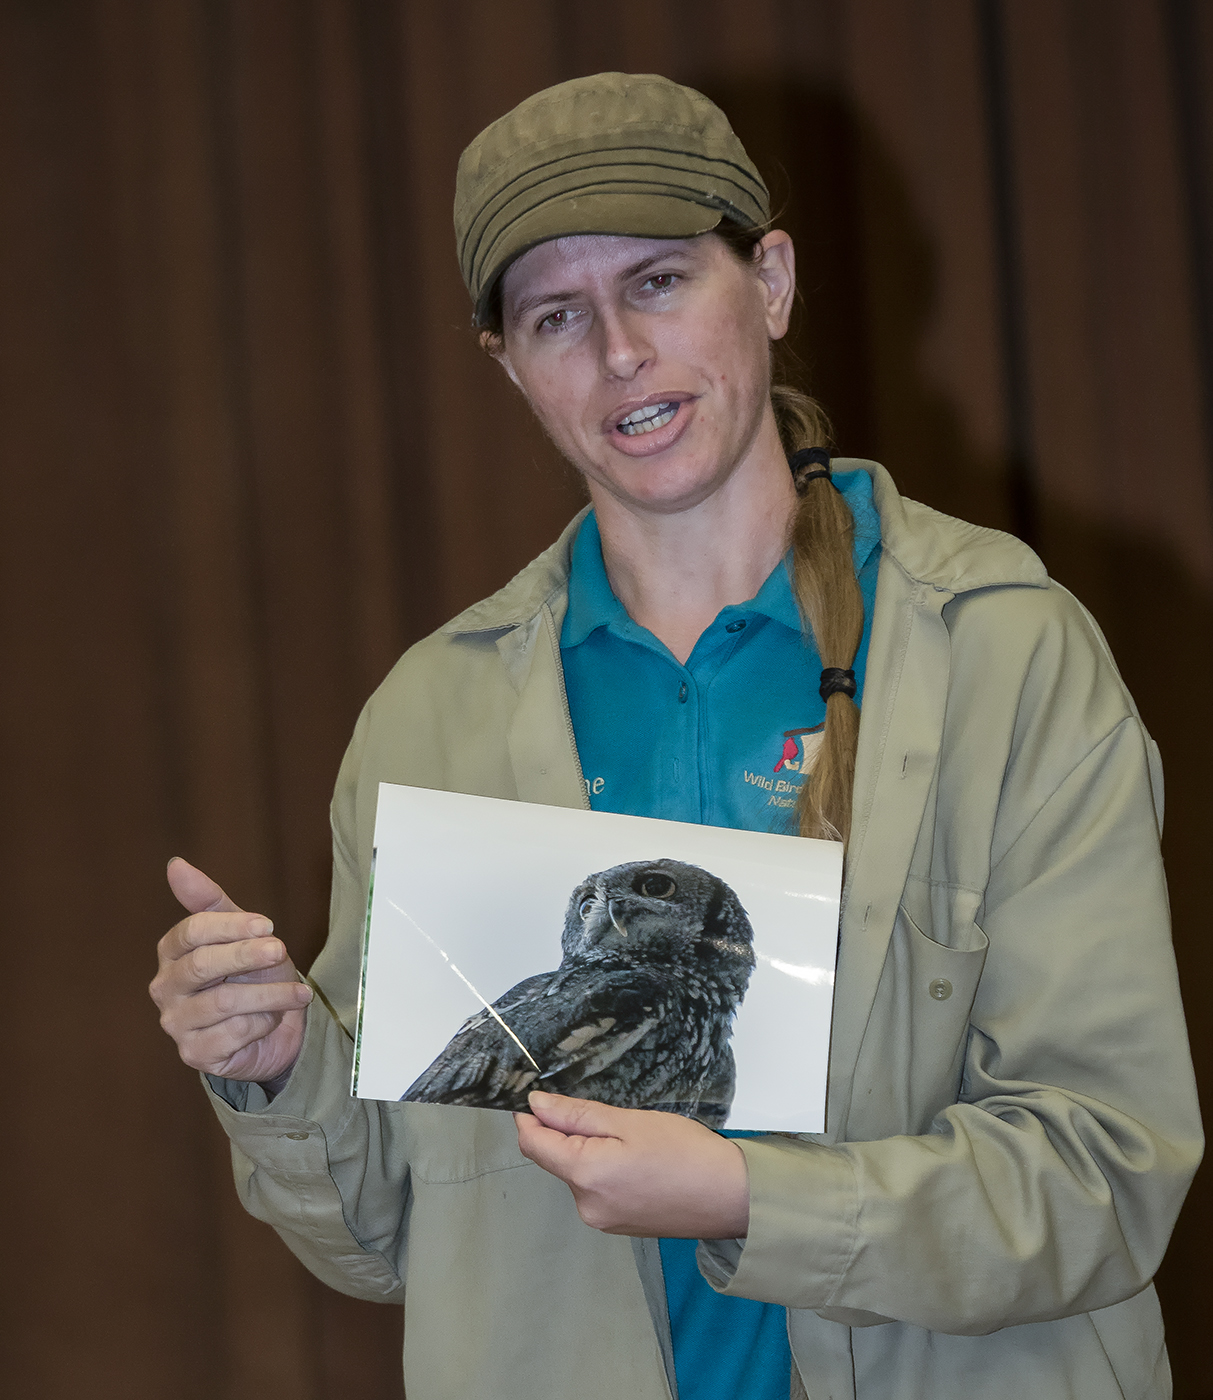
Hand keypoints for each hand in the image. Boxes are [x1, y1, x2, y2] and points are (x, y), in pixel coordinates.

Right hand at [149, 857, 311, 1088]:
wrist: (273, 1028)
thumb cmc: (252, 974)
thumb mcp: (241, 932)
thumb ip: (209, 900)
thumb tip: (175, 864)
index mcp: (171, 952)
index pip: (191, 931)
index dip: (232, 926)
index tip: (268, 925)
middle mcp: (165, 988)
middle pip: (203, 965)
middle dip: (248, 956)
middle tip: (281, 951)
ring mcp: (176, 1024)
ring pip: (223, 1002)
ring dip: (269, 994)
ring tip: (299, 993)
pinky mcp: (195, 1054)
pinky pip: (233, 1034)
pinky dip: (263, 1022)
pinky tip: (274, 1019)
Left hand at [515, 1091, 748, 1238]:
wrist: (730, 1196)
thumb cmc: (684, 1151)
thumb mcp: (627, 1121)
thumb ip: (576, 1115)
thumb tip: (536, 1104)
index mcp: (584, 1176)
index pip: (533, 1144)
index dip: (528, 1117)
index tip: (533, 1095)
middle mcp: (585, 1206)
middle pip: (556, 1160)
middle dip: (569, 1133)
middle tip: (610, 1115)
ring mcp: (602, 1220)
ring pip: (579, 1174)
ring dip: (590, 1153)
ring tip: (634, 1140)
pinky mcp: (619, 1226)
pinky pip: (597, 1191)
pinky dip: (606, 1171)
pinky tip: (638, 1162)